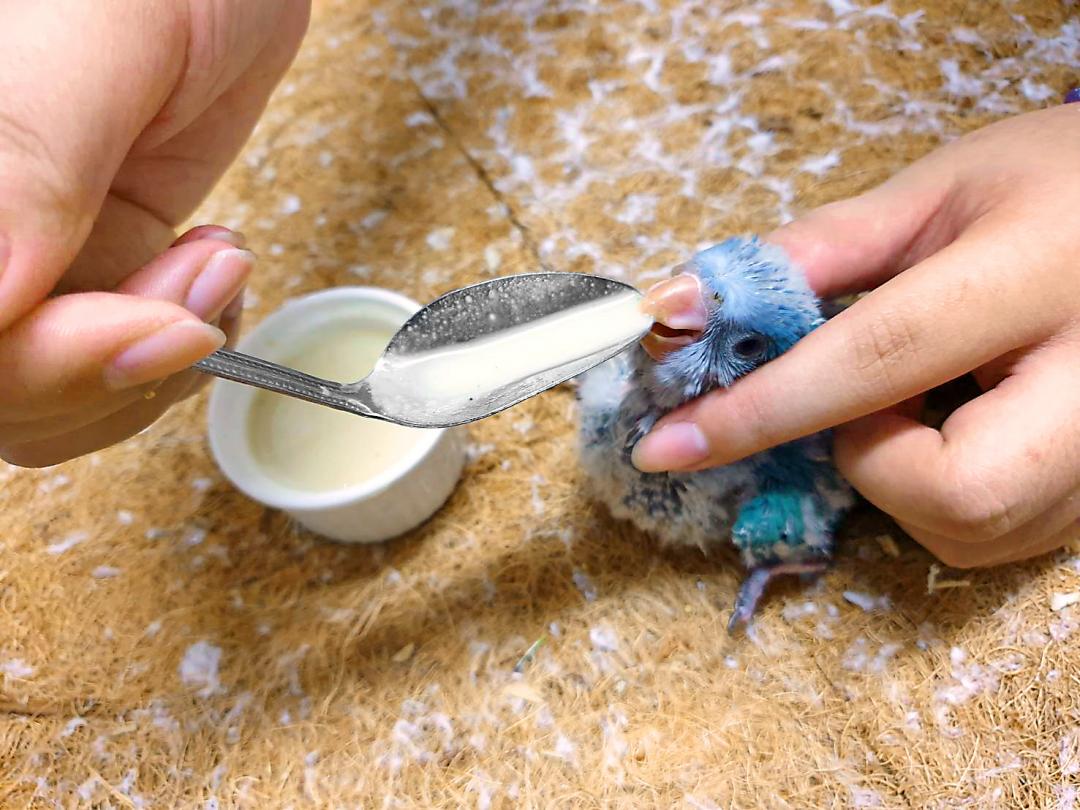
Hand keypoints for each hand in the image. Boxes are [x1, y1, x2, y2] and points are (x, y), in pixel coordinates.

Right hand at [0, 0, 309, 465]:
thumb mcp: (103, 34)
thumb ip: (33, 155)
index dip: (41, 360)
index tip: (158, 322)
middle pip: (0, 387)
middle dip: (109, 368)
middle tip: (199, 293)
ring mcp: (27, 254)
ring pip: (46, 398)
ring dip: (148, 368)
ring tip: (212, 272)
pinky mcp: (90, 264)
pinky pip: (108, 366)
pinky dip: (172, 354)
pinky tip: (209, 279)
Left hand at [632, 104, 1079, 567]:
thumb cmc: (1049, 186)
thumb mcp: (939, 193)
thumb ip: (817, 252)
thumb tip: (689, 307)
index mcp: (1039, 272)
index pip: (879, 357)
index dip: (760, 408)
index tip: (667, 443)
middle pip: (958, 492)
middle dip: (872, 461)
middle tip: (873, 399)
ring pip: (974, 529)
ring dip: (902, 477)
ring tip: (926, 396)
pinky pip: (996, 535)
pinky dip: (940, 494)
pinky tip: (959, 424)